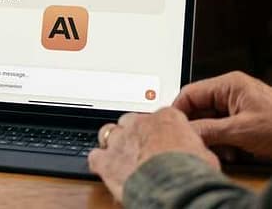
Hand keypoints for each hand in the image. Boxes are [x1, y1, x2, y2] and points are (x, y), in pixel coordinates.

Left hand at [88, 108, 219, 202]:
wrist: (173, 186)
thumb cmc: (192, 171)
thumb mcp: (205, 155)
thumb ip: (193, 147)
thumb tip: (197, 154)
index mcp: (167, 118)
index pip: (162, 116)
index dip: (162, 129)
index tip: (165, 138)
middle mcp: (140, 124)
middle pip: (131, 121)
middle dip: (135, 133)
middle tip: (144, 148)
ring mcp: (120, 140)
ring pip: (110, 133)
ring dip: (115, 143)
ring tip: (124, 157)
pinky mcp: (106, 161)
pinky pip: (95, 156)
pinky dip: (100, 162)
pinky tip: (106, 169)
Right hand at [173, 71, 271, 160]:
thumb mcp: (241, 130)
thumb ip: (208, 129)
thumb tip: (183, 131)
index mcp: (229, 84)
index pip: (190, 93)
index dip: (179, 112)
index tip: (173, 128)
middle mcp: (232, 92)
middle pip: (200, 109)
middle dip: (200, 129)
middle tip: (199, 143)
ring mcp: (239, 106)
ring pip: (211, 121)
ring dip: (213, 138)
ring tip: (223, 151)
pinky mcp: (245, 120)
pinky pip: (224, 129)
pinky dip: (224, 142)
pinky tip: (232, 152)